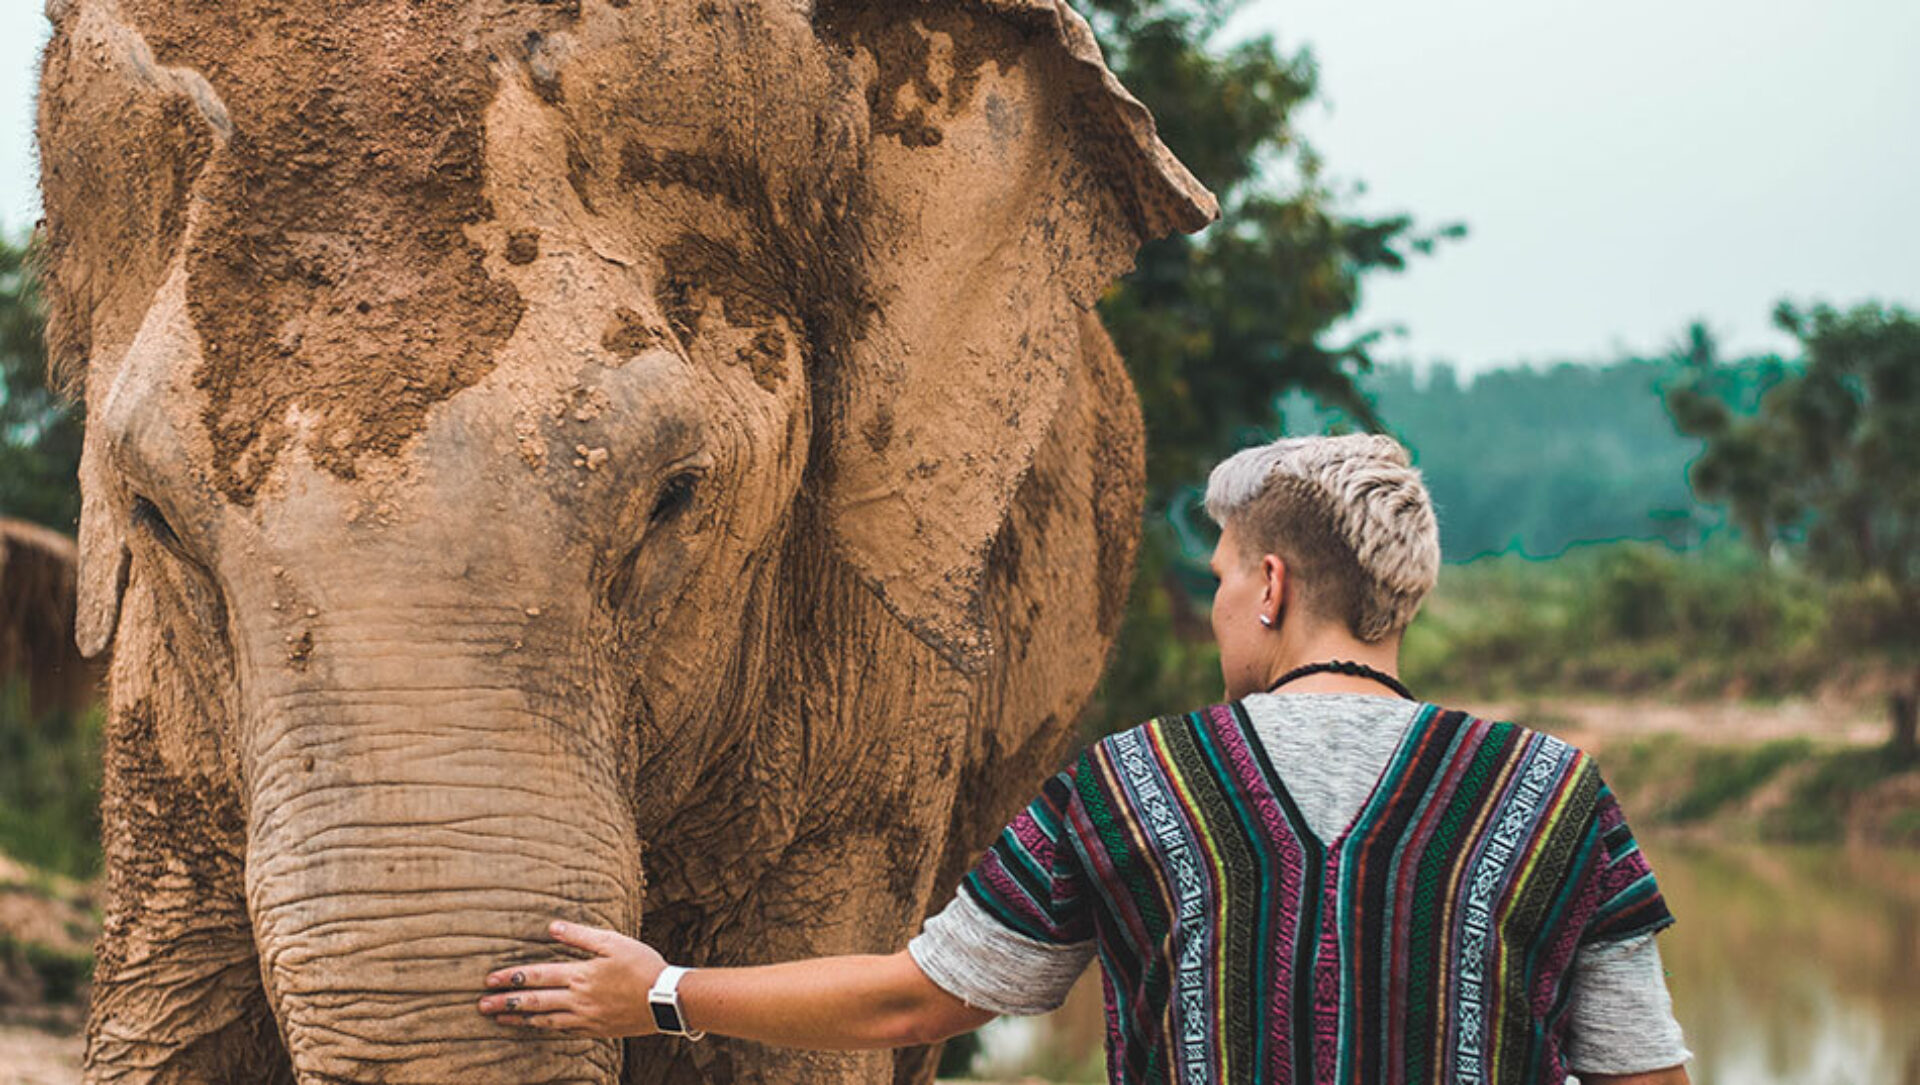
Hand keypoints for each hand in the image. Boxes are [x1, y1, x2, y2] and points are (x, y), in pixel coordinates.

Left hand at [478, 920, 667, 1037]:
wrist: (667, 999)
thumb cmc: (642, 965)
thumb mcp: (613, 942)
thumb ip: (580, 936)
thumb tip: (553, 927)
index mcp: (580, 974)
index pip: (536, 975)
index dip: (510, 977)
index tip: (489, 980)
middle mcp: (578, 999)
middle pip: (534, 1001)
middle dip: (506, 1003)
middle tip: (481, 1006)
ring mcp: (585, 1017)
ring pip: (545, 1020)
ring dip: (520, 1020)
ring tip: (501, 1020)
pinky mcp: (595, 1029)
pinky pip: (563, 1030)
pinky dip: (545, 1028)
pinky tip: (537, 1027)